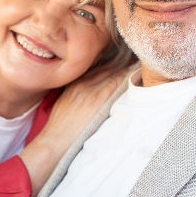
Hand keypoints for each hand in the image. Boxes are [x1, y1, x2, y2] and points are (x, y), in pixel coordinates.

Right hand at [19, 64, 135, 196]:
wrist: (55, 140)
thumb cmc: (59, 126)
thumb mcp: (65, 102)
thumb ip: (78, 92)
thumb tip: (90, 91)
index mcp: (76, 83)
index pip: (98, 66)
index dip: (112, 61)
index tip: (124, 58)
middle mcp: (84, 82)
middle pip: (107, 66)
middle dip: (122, 60)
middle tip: (137, 56)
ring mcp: (91, 90)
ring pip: (113, 71)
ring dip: (127, 66)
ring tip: (140, 61)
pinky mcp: (98, 100)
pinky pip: (116, 82)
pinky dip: (127, 75)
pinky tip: (137, 71)